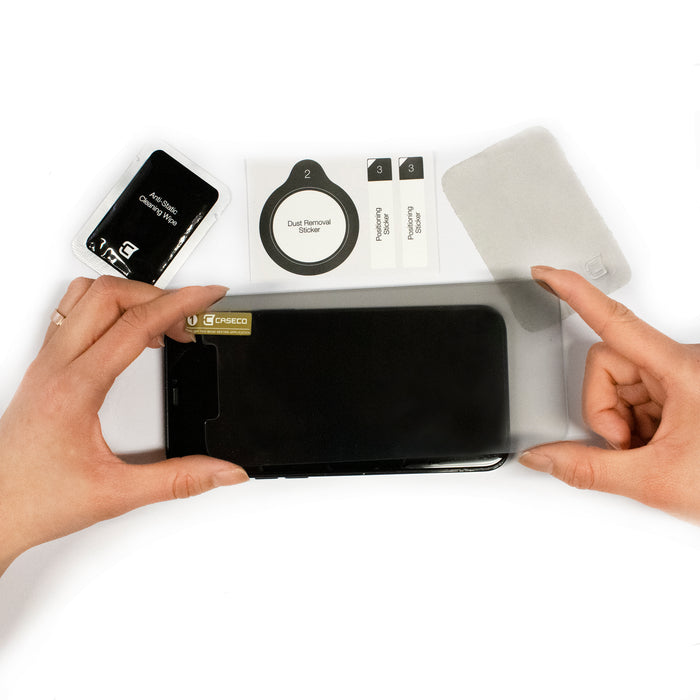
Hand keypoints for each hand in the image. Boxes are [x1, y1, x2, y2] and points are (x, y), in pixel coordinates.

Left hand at [0, 276, 247, 575]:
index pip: (135, 324)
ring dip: (128, 297)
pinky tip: (125, 332)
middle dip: (158, 296)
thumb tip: (223, 471)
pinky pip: (71, 314)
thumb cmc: (34, 500)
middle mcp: (55, 366)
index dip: (179, 304)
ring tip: (160, 322)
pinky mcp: (43, 369)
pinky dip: (106, 310)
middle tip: (189, 319)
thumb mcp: (117, 494)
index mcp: (76, 389)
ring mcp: (45, 364)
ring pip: (84, 296)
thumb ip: (180, 480)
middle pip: (109, 295)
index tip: (207, 296)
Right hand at [519, 266, 699, 521]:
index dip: (573, 293)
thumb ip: (589, 469)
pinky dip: (633, 424)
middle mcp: (683, 364)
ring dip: (619, 419)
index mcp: (681, 369)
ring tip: (648, 448)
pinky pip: (635, 395)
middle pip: (607, 362)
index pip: (613, 320)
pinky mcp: (683, 391)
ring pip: (617, 381)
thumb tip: (544, 456)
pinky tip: (654, 445)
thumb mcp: (655, 480)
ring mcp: (683, 377)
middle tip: (625, 442)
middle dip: (603, 407)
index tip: (546, 275)